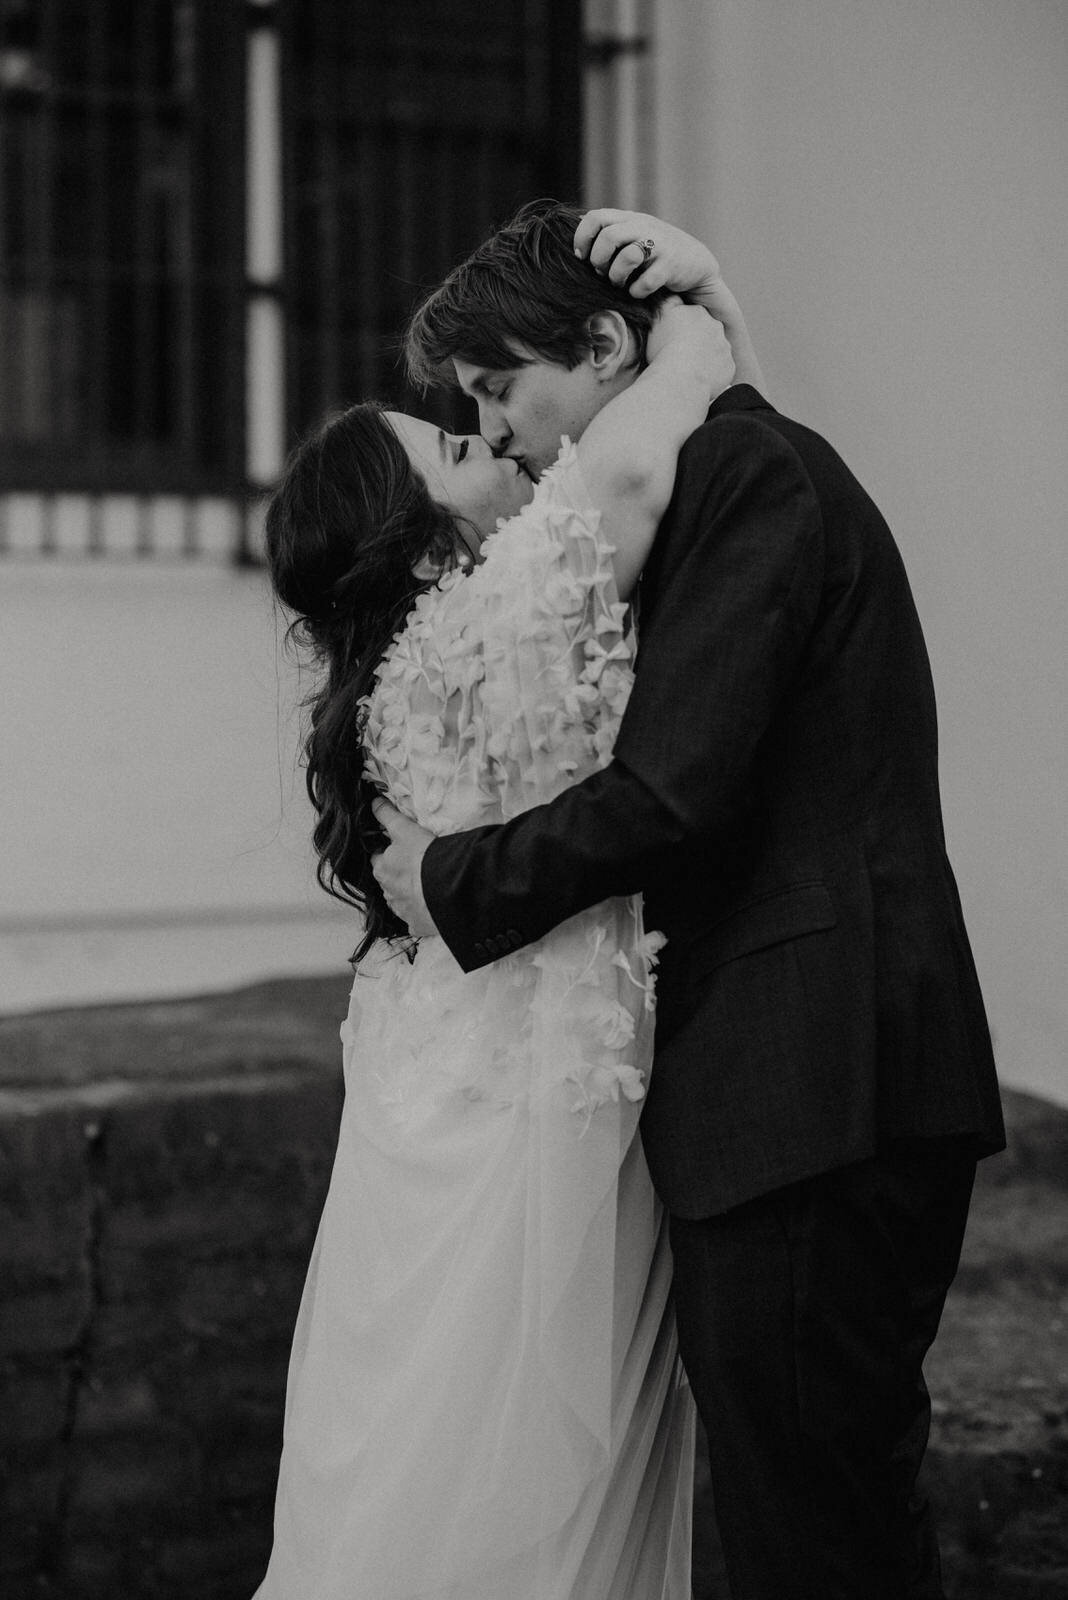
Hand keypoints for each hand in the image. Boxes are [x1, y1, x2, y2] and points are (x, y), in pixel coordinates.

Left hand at [369, 799, 437, 937]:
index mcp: (382, 869)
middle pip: (389, 882)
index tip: (400, 851)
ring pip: (401, 901)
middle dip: (398, 877)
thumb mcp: (405, 830)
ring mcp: (401, 911)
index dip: (388, 854)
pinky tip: (432, 906)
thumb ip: (388, 815)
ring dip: (409, 895)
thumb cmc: (425, 857)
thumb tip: (373, 802)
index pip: (378, 859)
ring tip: (427, 886)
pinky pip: (416, 919)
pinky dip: (421, 913)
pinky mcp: (416, 924)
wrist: (447, 889)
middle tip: (417, 868)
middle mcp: (387, 892)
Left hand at [575, 208, 726, 305]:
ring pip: (627, 257)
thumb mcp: (634, 233)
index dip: (583, 237)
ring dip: (617, 276)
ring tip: (619, 283)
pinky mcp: (671, 265)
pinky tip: (639, 292)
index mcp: (630, 219)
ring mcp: (659, 245)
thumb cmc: (656, 253)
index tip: (581, 256)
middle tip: (601, 273)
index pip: (596, 216)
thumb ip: (611, 229)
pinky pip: (645, 282)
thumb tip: (578, 221)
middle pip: (609, 237)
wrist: (695, 263)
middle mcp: (644, 226)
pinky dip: (637, 292)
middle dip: (599, 260)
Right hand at [645, 296, 735, 396]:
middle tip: (680, 356)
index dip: (681, 328)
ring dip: (705, 358)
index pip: (691, 316)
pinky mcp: (729, 366)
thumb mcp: (660, 318)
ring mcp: (725, 347)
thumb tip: (673, 295)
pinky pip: (721, 370)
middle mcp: (715, 326)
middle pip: (705, 332)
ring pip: (715, 351)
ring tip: (688, 371)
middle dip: (696, 341)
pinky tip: (698, 380)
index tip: (672, 339)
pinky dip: (713, 375)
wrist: (681, 379)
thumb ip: (668, 304)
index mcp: (698, 313)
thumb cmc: (664, 349)